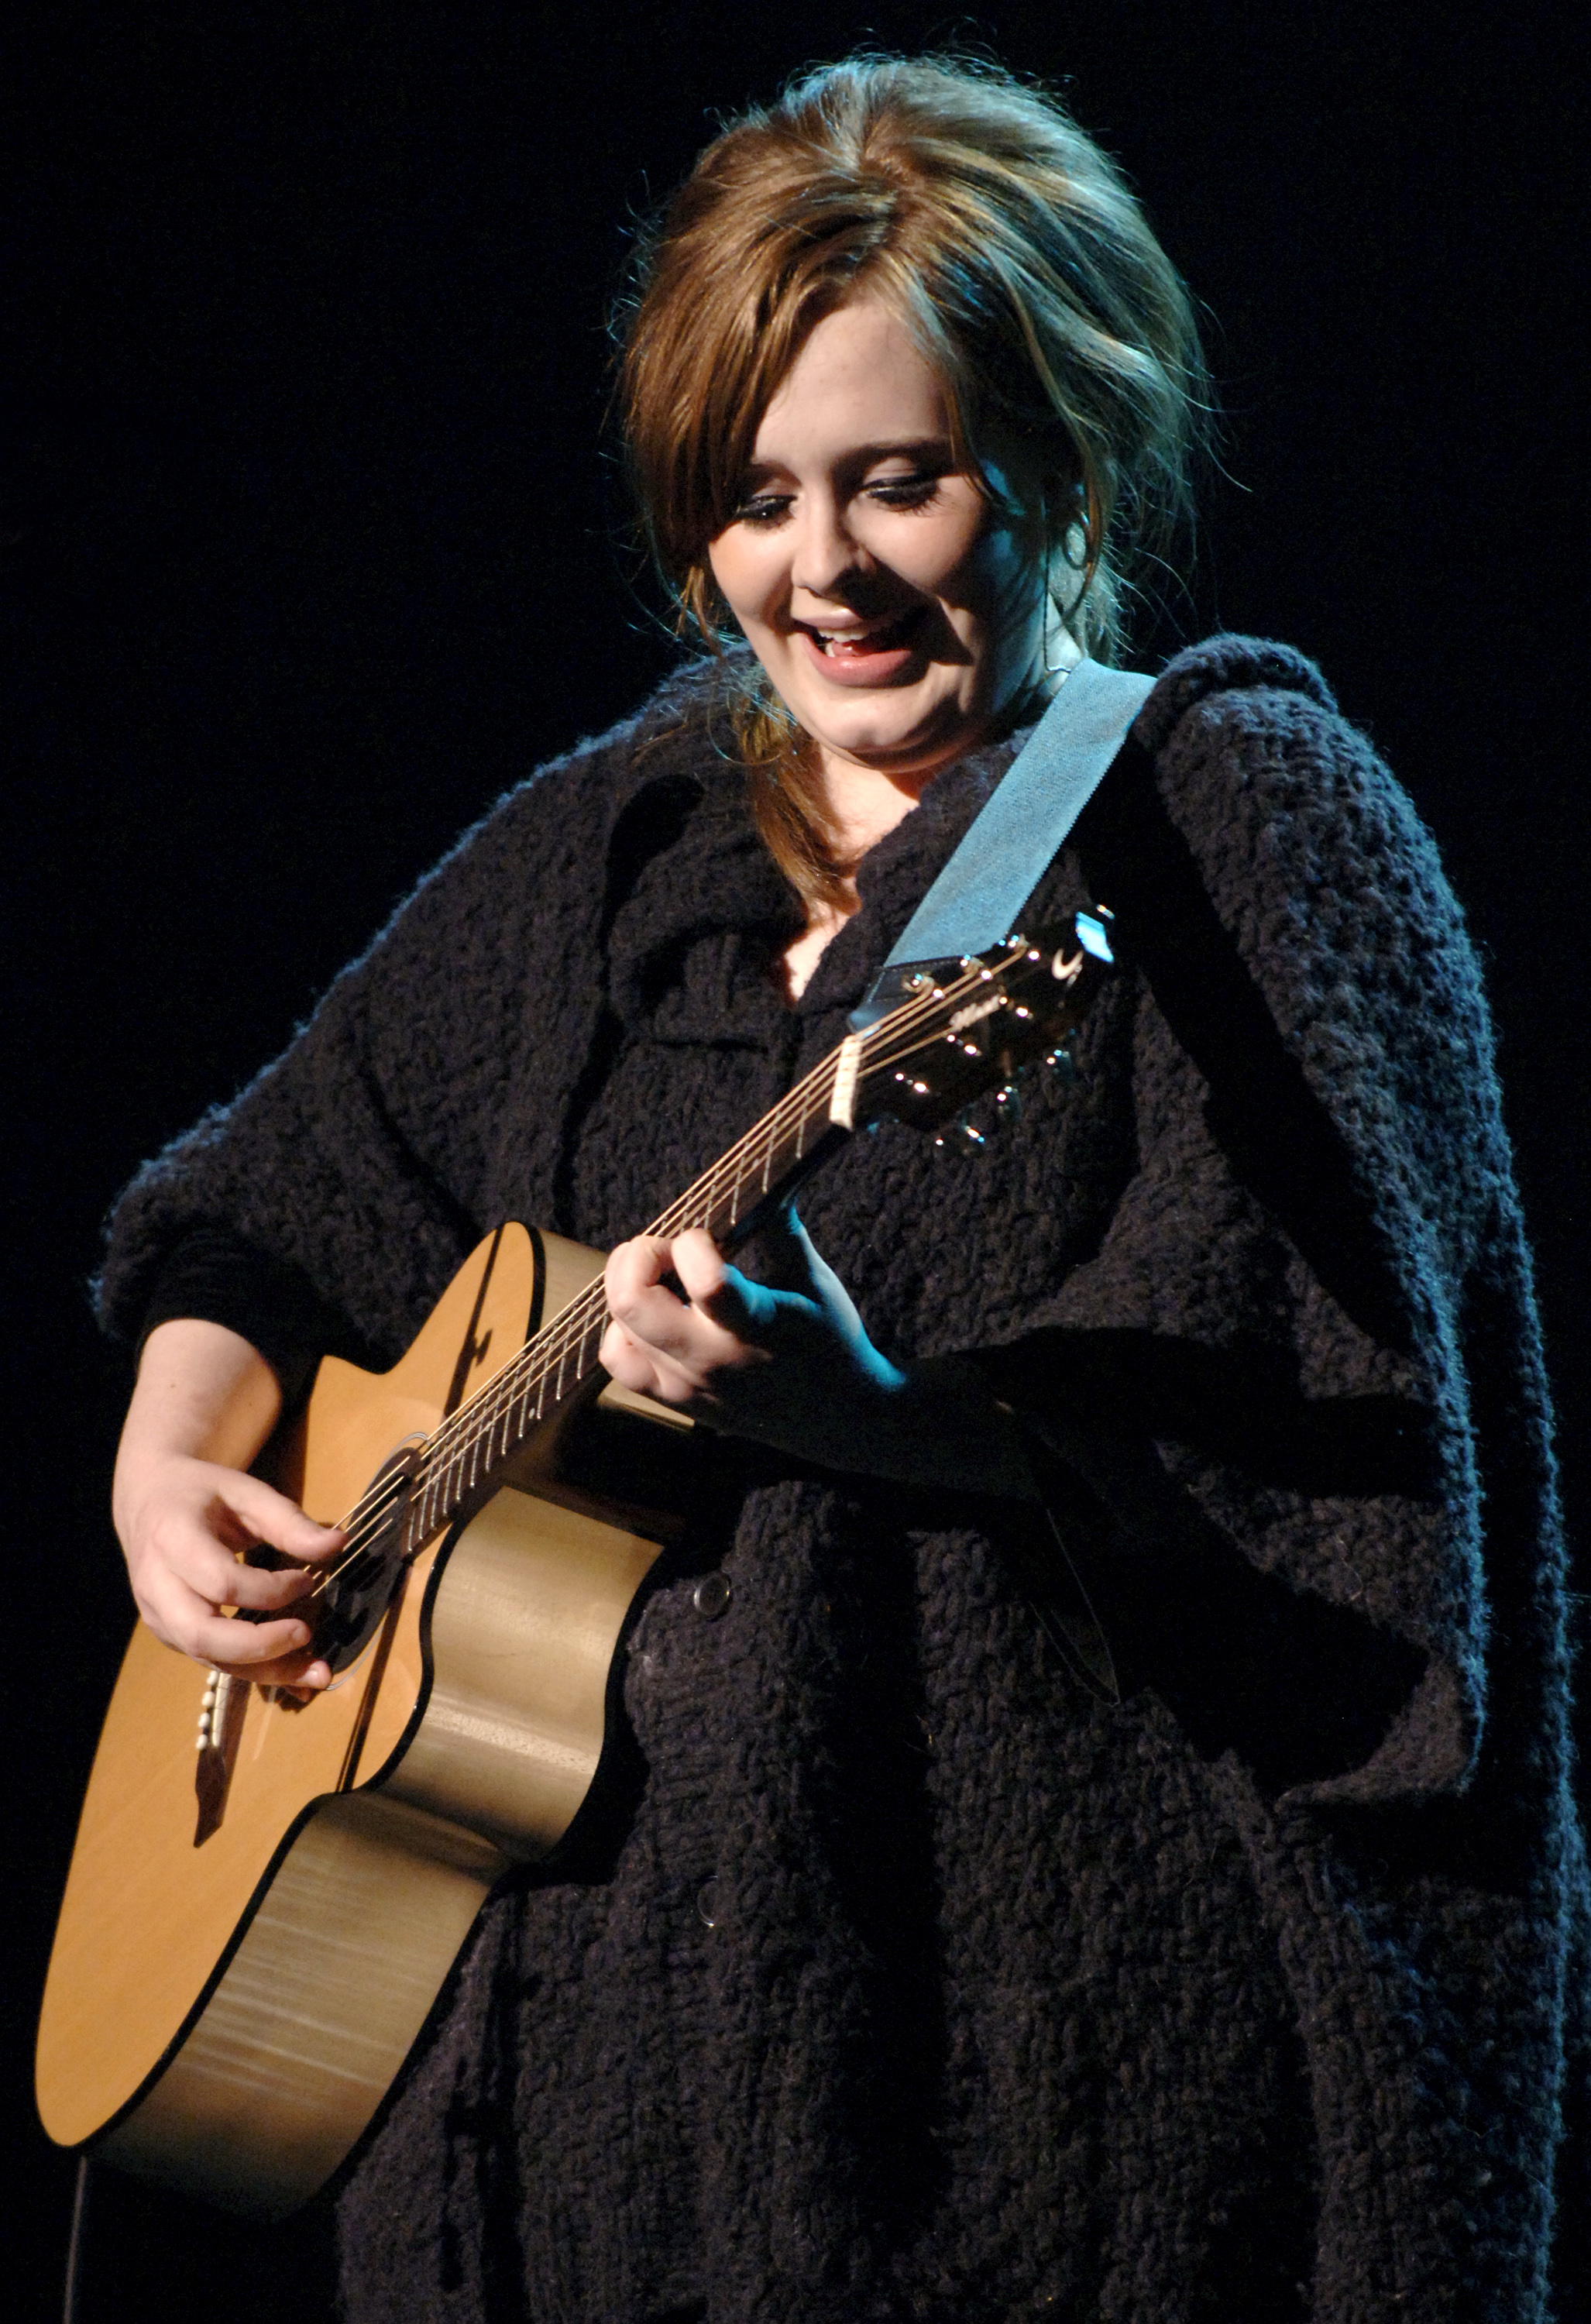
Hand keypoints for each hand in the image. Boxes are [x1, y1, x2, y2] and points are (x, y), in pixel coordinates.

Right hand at [115, 1449, 344, 1689]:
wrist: (150, 1502)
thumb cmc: (202, 1494)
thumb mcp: (246, 1493)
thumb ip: (289, 1521)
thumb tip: (339, 1544)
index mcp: (172, 1540)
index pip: (222, 1582)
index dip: (271, 1590)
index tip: (307, 1581)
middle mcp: (156, 1586)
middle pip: (203, 1635)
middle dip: (261, 1645)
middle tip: (307, 1635)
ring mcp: (159, 1617)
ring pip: (209, 1659)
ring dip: (265, 1671)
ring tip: (316, 1674)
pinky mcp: (172, 1635)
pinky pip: (213, 1662)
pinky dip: (256, 1673)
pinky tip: (295, 1676)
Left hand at [600, 1208, 1034, 1494]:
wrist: (841, 1421)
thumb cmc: (832, 1340)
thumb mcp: (814, 1281)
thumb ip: (780, 1227)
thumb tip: (762, 1169)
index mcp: (757, 1327)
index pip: (705, 1282)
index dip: (692, 1241)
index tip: (708, 1234)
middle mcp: (714, 1361)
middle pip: (630, 1302)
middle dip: (638, 1255)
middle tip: (668, 1247)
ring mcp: (689, 1387)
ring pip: (616, 1330)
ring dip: (630, 1289)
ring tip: (665, 1280)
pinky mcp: (677, 1403)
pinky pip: (619, 1361)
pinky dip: (623, 1330)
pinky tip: (655, 1315)